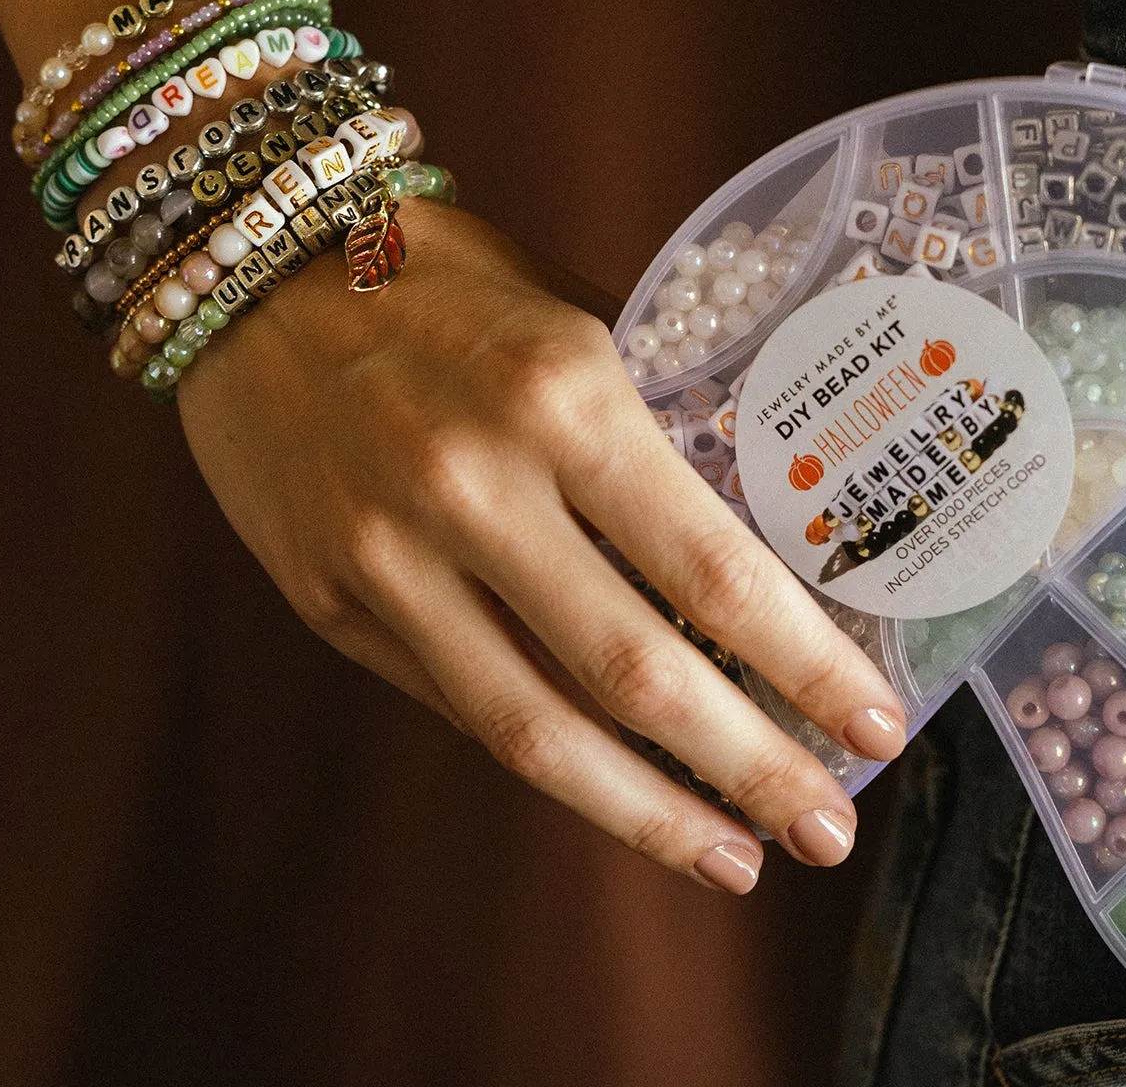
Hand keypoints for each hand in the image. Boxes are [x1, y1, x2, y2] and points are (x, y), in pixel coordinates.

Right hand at [175, 202, 907, 892]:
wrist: (248, 267)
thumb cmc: (439, 277)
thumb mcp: (570, 315)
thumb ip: (654, 418)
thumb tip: (764, 524)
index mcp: (563, 394)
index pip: (710, 567)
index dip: (804, 664)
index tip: (876, 721)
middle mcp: (477, 485)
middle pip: (638, 676)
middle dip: (751, 768)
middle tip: (830, 825)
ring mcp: (393, 556)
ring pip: (541, 732)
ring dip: (653, 815)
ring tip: (738, 858)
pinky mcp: (332, 604)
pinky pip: (465, 708)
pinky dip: (555, 768)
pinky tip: (622, 796)